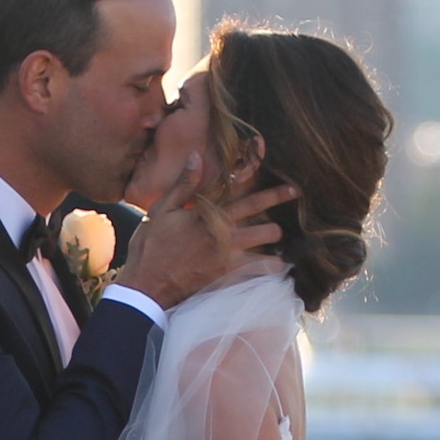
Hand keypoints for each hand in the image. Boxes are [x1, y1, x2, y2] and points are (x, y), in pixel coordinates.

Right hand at [113, 161, 293, 309]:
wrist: (146, 283)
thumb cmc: (151, 245)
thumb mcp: (162, 209)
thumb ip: (184, 184)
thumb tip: (197, 156)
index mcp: (212, 216)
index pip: (249, 200)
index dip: (274, 194)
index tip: (293, 189)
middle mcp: (225, 237)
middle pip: (266, 229)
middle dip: (279, 227)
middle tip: (286, 226)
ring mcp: (227, 261)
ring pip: (266, 256)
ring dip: (275, 253)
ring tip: (280, 253)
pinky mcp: (224, 281)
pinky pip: (255, 279)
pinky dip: (265, 276)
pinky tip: (272, 275)